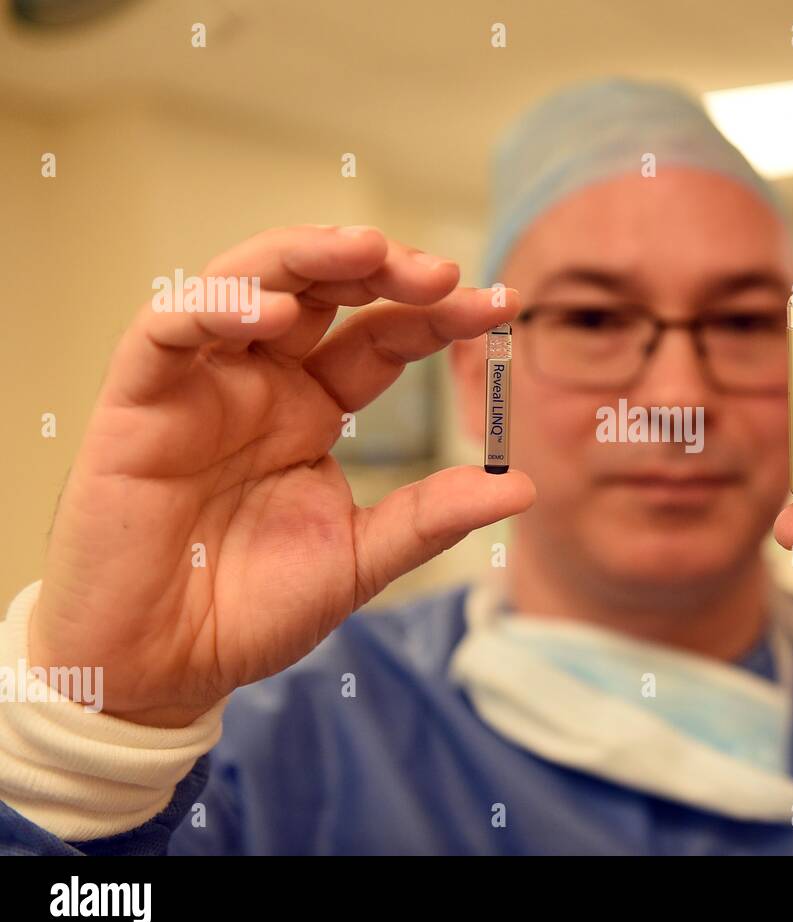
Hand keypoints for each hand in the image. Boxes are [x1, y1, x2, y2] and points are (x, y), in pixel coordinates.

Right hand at [30, 226, 534, 725]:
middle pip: (322, 289)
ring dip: (306, 257)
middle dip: (383, 268)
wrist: (162, 669)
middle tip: (444, 273)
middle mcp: (262, 383)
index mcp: (314, 410)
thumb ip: (432, 517)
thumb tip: (524, 487)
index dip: (439, 315)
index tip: (502, 305)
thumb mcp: (360, 558)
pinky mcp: (137, 402)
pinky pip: (168, 331)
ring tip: (370, 251)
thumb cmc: (251, 610)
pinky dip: (217, 309)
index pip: (383, 336)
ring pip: (247, 283)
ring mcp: (201, 386)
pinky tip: (273, 314)